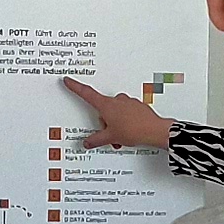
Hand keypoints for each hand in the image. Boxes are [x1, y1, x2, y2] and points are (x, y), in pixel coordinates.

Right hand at [59, 78, 173, 150]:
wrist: (154, 131)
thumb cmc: (134, 130)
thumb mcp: (110, 137)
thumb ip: (96, 139)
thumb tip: (88, 142)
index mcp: (106, 105)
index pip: (86, 93)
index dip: (75, 87)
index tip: (69, 81)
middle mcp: (117, 100)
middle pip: (103, 109)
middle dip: (104, 122)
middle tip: (110, 134)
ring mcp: (128, 102)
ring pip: (115, 112)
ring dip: (115, 123)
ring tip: (122, 135)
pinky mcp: (137, 106)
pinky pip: (126, 113)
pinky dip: (125, 122)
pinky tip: (130, 131)